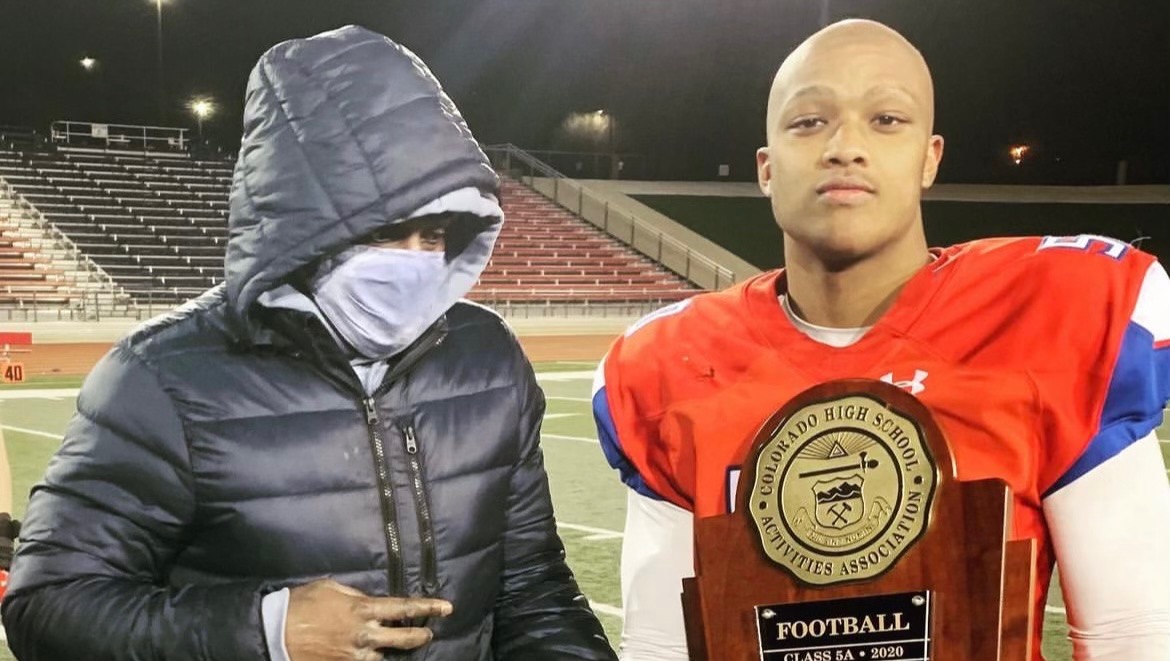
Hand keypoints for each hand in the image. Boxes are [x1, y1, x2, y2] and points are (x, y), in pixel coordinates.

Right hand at [285, 579, 451, 660]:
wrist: (276, 632)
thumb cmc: (302, 603)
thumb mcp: (331, 587)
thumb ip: (354, 593)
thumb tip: (368, 599)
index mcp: (362, 608)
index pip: (403, 608)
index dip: (428, 607)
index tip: (446, 607)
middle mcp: (364, 634)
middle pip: (404, 637)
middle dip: (421, 635)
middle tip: (429, 632)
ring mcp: (355, 655)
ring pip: (386, 656)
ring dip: (395, 650)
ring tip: (400, 645)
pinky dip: (373, 659)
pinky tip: (372, 655)